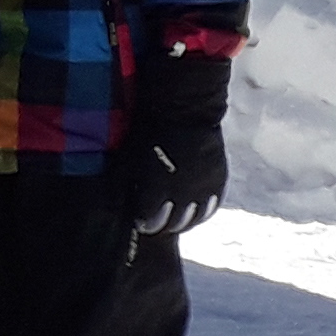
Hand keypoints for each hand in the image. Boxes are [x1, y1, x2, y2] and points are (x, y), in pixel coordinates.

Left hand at [124, 46, 235, 238]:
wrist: (184, 110)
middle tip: (155, 224)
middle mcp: (182, 193)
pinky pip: (210, 208)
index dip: (144, 223)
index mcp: (156, 188)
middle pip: (172, 223)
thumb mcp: (130, 158)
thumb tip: (118, 204)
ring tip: (173, 220)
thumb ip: (126, 184)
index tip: (140, 222)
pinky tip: (192, 214)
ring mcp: (202, 188)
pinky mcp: (217, 181)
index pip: (150, 220)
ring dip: (181, 222)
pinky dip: (200, 214)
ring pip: (192, 219)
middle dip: (162, 225)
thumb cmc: (149, 132)